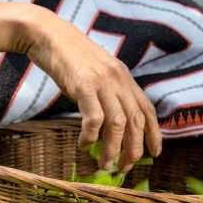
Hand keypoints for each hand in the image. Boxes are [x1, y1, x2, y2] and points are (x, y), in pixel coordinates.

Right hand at [0, 2, 161, 171]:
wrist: (48, 34)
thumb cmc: (70, 59)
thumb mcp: (98, 74)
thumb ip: (108, 94)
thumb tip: (112, 126)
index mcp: (125, 78)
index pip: (147, 110)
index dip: (154, 134)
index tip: (154, 154)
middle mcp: (119, 80)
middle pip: (136, 121)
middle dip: (133, 149)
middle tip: (125, 167)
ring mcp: (102, 82)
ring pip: (117, 124)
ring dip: (112, 149)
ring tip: (104, 165)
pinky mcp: (84, 84)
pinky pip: (94, 118)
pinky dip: (90, 136)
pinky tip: (83, 144)